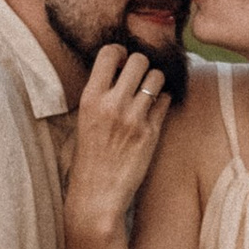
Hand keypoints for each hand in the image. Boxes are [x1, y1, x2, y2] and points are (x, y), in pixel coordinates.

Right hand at [65, 44, 172, 225]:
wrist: (97, 195)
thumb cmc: (88, 158)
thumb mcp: (83, 120)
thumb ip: (99, 94)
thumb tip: (118, 68)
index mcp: (90, 98)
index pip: (110, 53)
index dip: (120, 53)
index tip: (121, 63)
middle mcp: (112, 104)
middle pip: (140, 60)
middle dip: (141, 65)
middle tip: (138, 78)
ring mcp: (134, 118)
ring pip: (157, 77)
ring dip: (155, 82)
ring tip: (148, 93)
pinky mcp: (152, 133)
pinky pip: (166, 100)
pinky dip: (163, 101)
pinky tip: (154, 110)